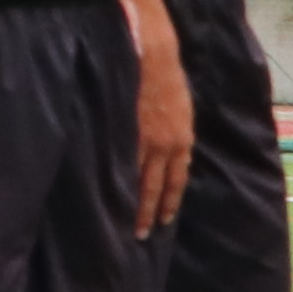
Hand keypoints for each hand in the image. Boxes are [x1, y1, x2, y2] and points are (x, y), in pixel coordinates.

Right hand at [131, 35, 194, 230]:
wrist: (154, 57)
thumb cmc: (170, 80)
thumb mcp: (182, 112)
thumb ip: (175, 134)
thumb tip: (169, 152)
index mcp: (182, 141)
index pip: (177, 180)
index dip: (170, 202)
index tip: (165, 219)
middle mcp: (166, 146)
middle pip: (157, 187)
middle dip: (150, 212)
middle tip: (141, 234)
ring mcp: (144, 140)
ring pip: (138, 179)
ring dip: (133, 203)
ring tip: (125, 222)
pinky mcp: (126, 131)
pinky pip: (121, 161)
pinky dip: (117, 178)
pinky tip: (109, 191)